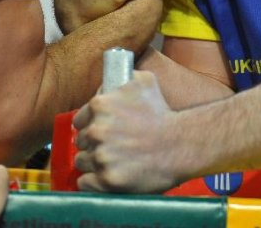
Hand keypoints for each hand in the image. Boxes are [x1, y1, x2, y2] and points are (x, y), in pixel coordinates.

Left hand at [73, 71, 182, 192]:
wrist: (181, 144)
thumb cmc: (162, 113)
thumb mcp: (143, 81)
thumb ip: (120, 77)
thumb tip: (108, 81)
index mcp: (99, 106)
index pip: (79, 121)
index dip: (90, 126)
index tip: (102, 131)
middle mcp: (96, 131)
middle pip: (81, 142)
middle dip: (93, 144)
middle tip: (112, 146)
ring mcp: (101, 157)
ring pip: (82, 162)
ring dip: (94, 163)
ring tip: (114, 161)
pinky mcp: (107, 180)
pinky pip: (86, 183)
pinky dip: (94, 182)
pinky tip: (108, 176)